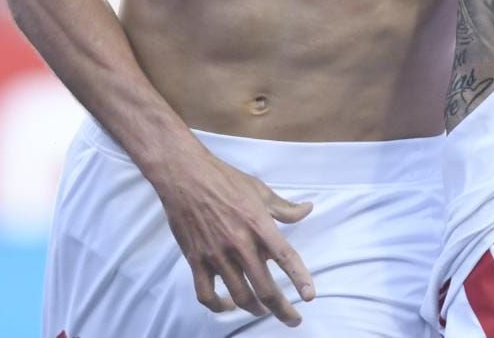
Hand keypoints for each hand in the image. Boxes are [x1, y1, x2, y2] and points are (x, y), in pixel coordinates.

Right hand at [152, 147, 315, 325]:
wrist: (184, 175)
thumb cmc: (223, 179)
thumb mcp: (258, 189)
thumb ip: (284, 207)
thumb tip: (307, 209)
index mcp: (258, 225)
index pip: (285, 257)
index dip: (300, 279)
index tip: (309, 297)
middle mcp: (240, 245)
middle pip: (265, 289)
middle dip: (282, 310)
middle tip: (292, 319)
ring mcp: (216, 256)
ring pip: (240, 297)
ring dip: (255, 309)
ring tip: (263, 310)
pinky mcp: (196, 260)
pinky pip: (207, 294)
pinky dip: (218, 306)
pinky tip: (228, 306)